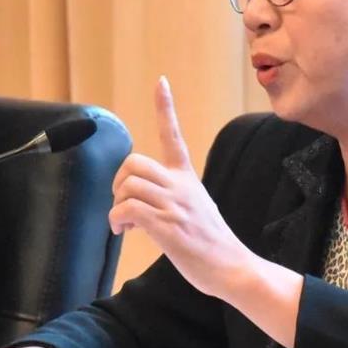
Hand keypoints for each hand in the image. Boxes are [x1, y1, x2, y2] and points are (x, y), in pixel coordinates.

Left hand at [109, 76, 253, 300]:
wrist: (231, 266)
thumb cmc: (210, 240)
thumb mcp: (196, 205)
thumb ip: (171, 194)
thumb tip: (136, 201)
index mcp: (187, 177)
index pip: (174, 135)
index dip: (166, 107)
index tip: (161, 81)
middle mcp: (180, 186)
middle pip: (134, 162)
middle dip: (118, 181)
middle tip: (122, 202)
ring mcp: (174, 205)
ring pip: (128, 185)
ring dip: (116, 205)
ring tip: (124, 222)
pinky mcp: (167, 227)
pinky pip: (128, 210)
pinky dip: (117, 220)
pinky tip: (125, 231)